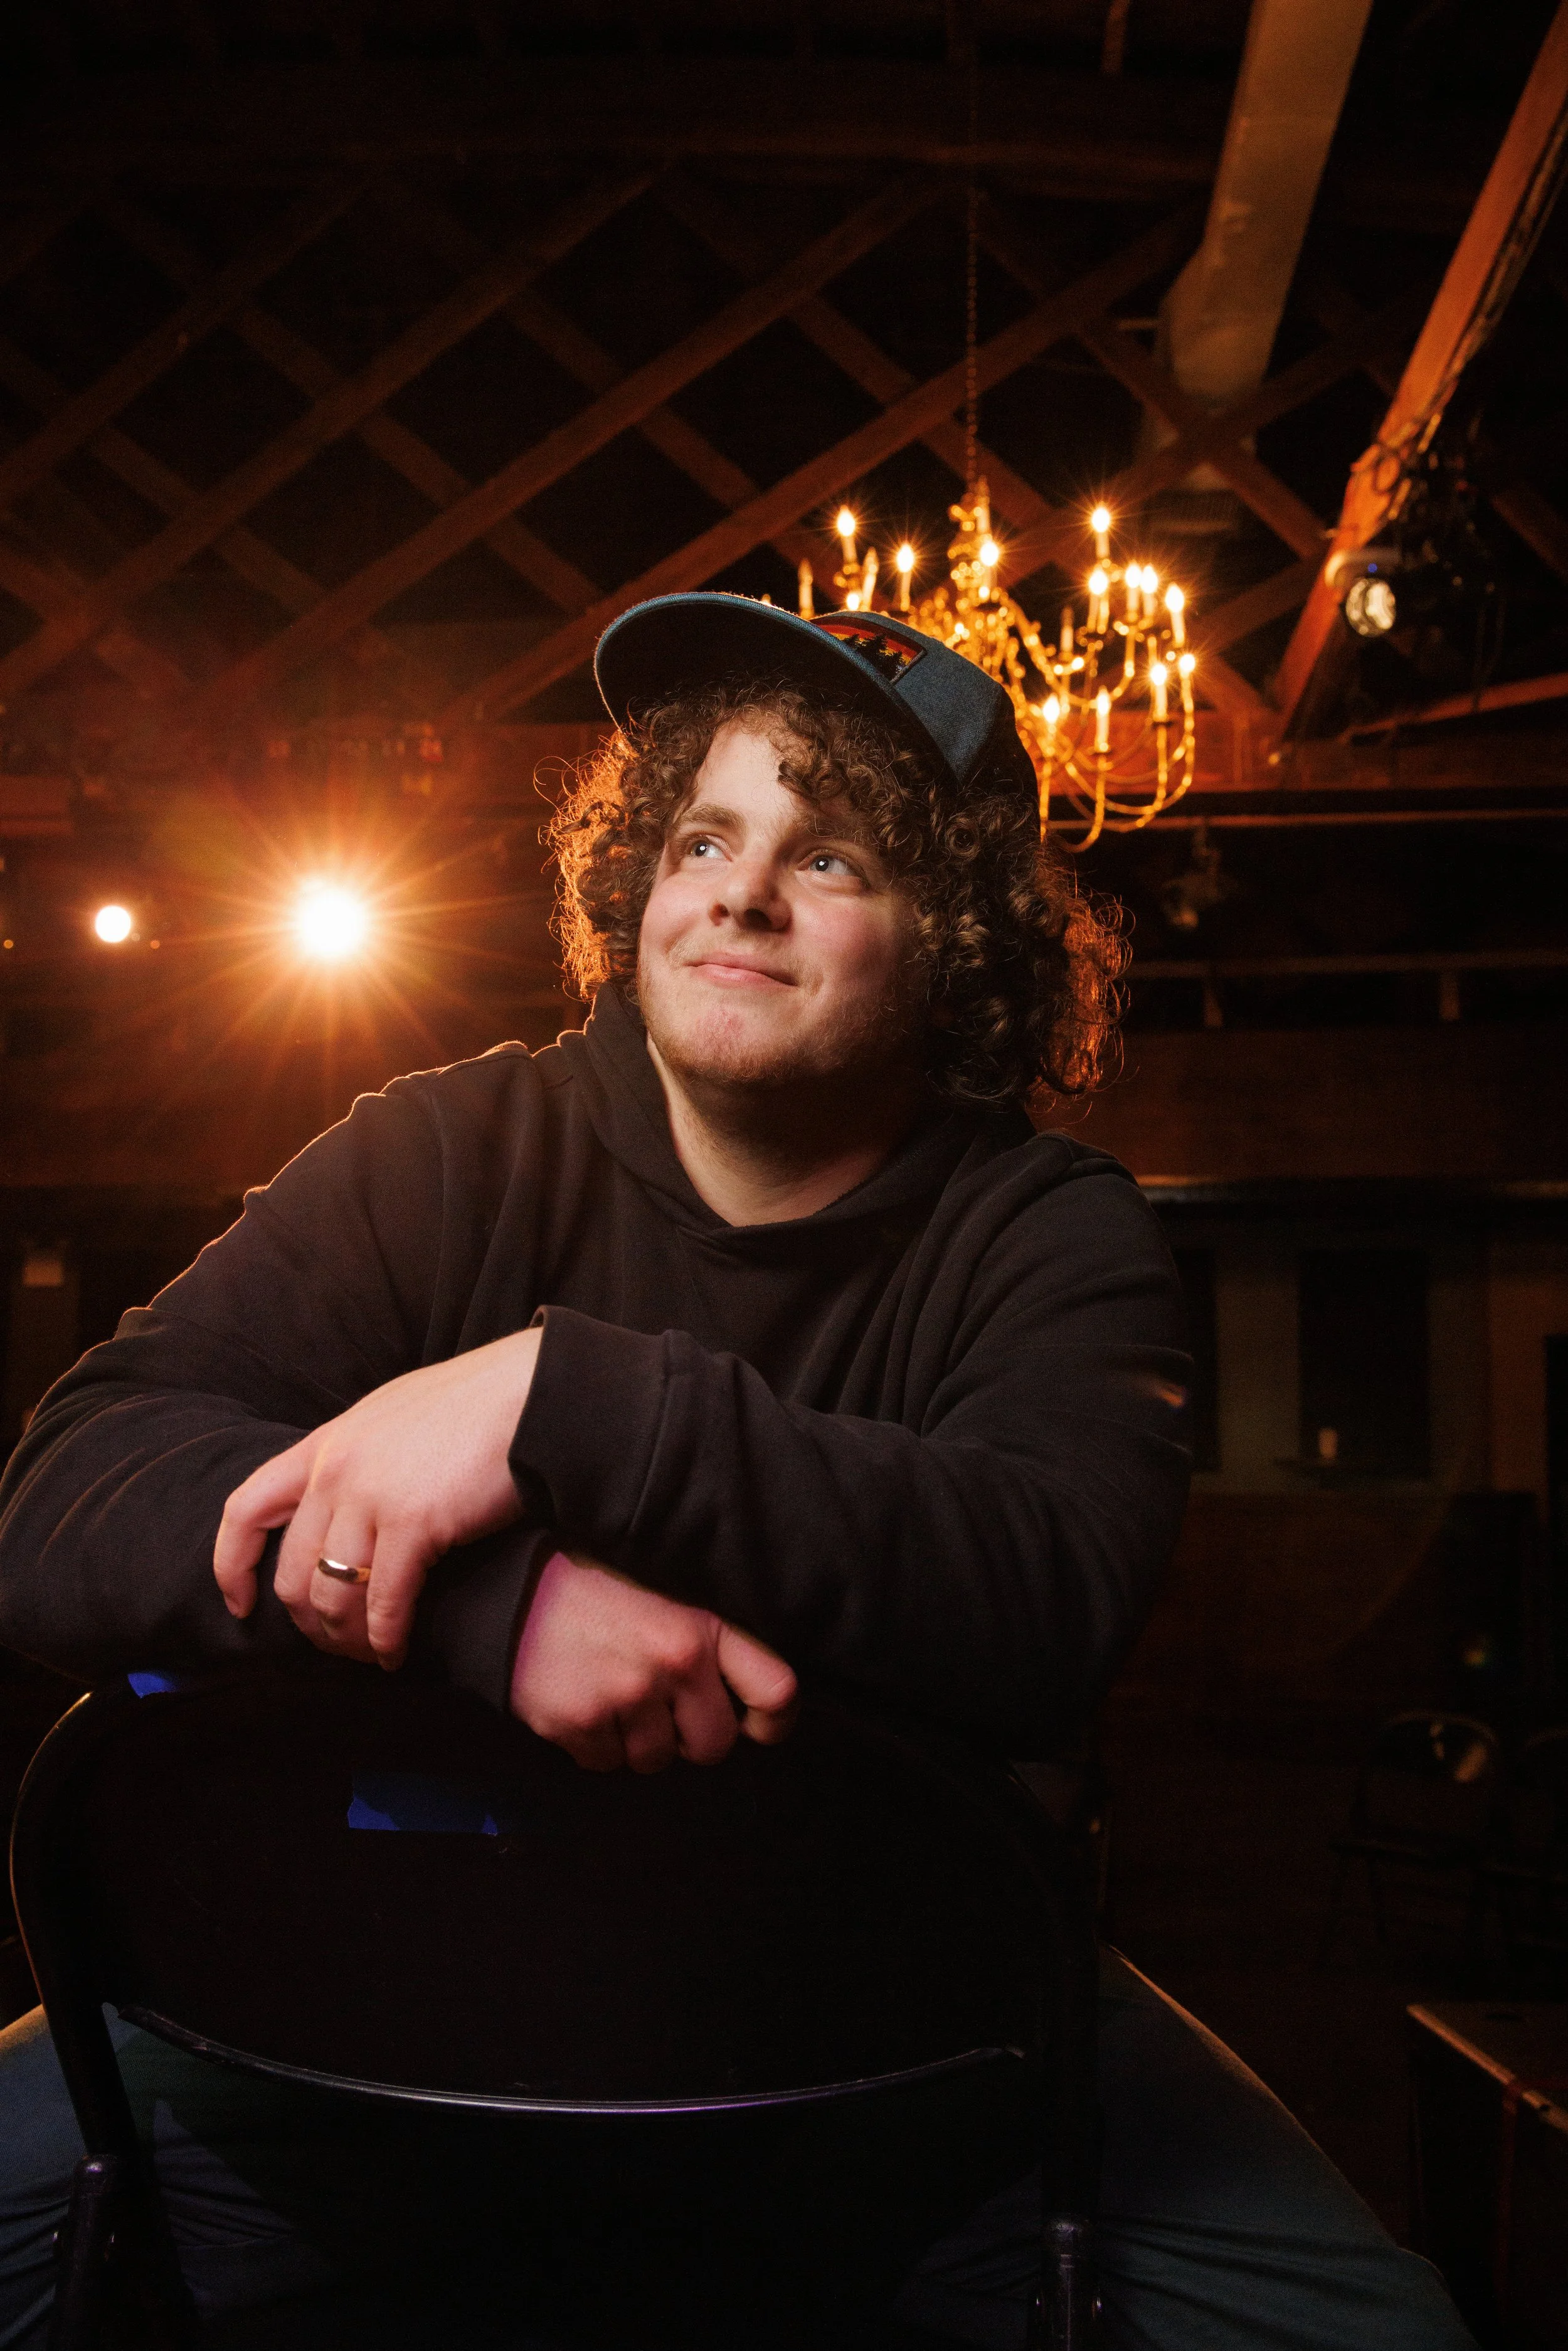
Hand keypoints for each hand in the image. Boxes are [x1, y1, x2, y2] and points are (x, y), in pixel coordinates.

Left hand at [214, 1329, 542, 1668]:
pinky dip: (386, 1638)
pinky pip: (384, 1602)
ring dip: (346, 1639)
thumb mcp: (393, 1417)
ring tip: (370, 1654)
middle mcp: (336, 1470)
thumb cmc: (476, 1405)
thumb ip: (360, 1457)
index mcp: (326, 1443)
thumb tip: (351, 1503)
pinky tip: (397, 1651)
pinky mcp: (414, 1522)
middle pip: (291, 1570)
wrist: (531, 1390)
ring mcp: (370, 1495)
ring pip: (332, 1594)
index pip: (245, 1509)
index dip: (232, 1564)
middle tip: (333, 1644)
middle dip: (307, 1622)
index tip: (240, 1602)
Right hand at [512, 1549, 797, 1772]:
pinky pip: (604, 1764)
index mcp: (702, 1625)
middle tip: (664, 1708)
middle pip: (714, 1745)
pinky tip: (581, 1700)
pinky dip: (595, 1744)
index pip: (775, 1691)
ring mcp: (624, 1696)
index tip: (756, 1724)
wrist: (510, 1583)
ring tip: (613, 1693)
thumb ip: (703, 1637)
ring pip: (655, 1760)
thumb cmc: (595, 1584)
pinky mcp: (577, 1723)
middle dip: (691, 1737)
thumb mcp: (665, 1590)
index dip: (773, 1721)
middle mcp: (672, 1662)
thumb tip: (737, 1698)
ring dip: (637, 1740)